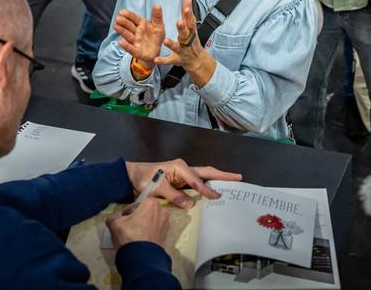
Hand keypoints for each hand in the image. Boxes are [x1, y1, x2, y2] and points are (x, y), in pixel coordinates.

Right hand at [106, 201, 169, 247]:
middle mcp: (162, 210)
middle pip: (148, 210)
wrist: (141, 258)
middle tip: (129, 225)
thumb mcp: (115, 224)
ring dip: (145, 224)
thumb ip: (113, 218)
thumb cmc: (129, 236)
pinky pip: (157, 229)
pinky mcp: (166, 235)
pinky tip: (141, 239)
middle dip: (139, 216)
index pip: (139, 202)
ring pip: (153, 220)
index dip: (130, 209)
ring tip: (135, 234)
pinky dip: (150, 232)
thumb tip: (112, 219)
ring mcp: (166, 223)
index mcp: (151, 203)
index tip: (125, 217)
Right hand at [113, 5, 166, 70]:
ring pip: (128, 35)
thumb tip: (157, 5)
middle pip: (129, 26)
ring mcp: (135, 42)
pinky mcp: (136, 51)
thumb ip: (157, 16)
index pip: (134, 18)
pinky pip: (131, 48)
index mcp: (142, 25)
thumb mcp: (159, 26)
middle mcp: (137, 32)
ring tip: (116, 26)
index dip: (128, 15)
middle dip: (124, 22)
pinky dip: (126, 46)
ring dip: (122, 31)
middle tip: (117, 18)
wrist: (156, 53)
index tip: (122, 12)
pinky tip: (120, 42)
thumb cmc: (156, 38)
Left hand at [126, 158, 242, 209]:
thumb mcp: (156, 187)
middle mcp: (184, 169)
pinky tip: (214, 191)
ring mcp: (182, 175)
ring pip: (203, 177)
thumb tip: (190, 204)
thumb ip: (174, 195)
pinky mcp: (180, 181)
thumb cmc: (143, 178)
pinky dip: (207, 186)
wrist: (131, 177)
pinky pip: (196, 183)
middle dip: (223, 175)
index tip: (217, 196)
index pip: (197, 180)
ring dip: (217, 179)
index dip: (207, 189)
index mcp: (179, 167)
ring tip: (232, 183)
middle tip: (239, 177)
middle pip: (207, 172)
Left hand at [158, 0, 208, 73]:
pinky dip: (163, 60)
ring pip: (176, 47)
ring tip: (165, 40)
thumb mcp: (192, 28)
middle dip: (182, 28)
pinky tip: (156, 59)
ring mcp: (182, 51)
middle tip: (179, 22)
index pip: (191, 22)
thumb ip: (188, 14)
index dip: (189, 15)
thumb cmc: (192, 40)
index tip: (186, 7)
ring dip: (171, 44)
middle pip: (185, 34)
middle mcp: (187, 41)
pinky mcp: (177, 60)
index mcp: (191, 32)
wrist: (197, 61)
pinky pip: (169, 60)